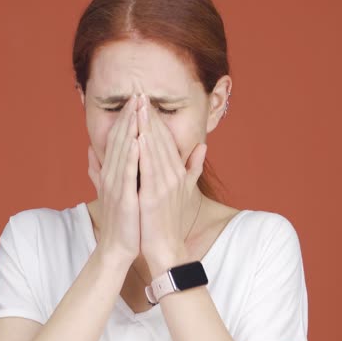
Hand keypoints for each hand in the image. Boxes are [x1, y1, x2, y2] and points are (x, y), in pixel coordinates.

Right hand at [86, 93, 140, 264]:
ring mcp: (115, 185)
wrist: (117, 247)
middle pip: (120, 140)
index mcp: (111, 172)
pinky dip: (132, 156)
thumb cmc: (121, 220)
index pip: (119, 139)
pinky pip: (127, 173)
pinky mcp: (123, 197)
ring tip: (137, 108)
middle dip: (129, 116)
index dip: (126, 118)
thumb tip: (91, 152)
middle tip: (137, 93)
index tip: (135, 99)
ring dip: (130, 128)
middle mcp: (110, 175)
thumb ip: (100, 170)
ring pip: (123, 151)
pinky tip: (138, 140)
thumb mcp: (111, 190)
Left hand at [133, 87, 206, 275]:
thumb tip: (203, 147)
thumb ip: (192, 168)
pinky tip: (138, 135)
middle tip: (140, 92)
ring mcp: (165, 185)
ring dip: (147, 126)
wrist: (166, 248)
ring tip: (139, 105)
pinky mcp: (155, 196)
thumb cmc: (168, 221)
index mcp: (177, 172)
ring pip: (156, 149)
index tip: (146, 100)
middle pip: (161, 139)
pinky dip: (144, 151)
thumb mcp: (183, 191)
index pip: (166, 139)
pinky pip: (149, 169)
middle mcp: (174, 175)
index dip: (156, 119)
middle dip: (151, 115)